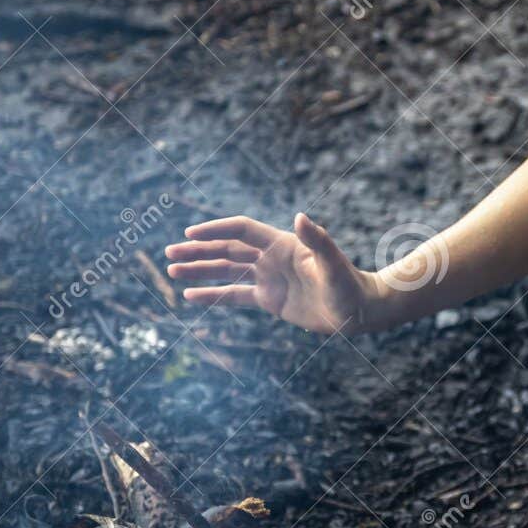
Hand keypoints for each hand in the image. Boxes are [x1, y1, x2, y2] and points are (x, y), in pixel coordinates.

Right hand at [164, 213, 384, 334]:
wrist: (357, 310)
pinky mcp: (269, 299)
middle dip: (199, 251)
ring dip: (200, 270)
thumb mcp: (332, 263)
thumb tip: (300, 217)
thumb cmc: (348, 284)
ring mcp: (268, 278)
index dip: (215, 231)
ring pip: (226, 271)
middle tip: (170, 253)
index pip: (240, 231)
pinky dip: (212, 295)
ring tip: (172, 270)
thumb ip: (317, 240)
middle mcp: (271, 257)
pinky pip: (234, 295)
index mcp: (281, 243)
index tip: (190, 234)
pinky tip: (190, 295)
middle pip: (227, 250)